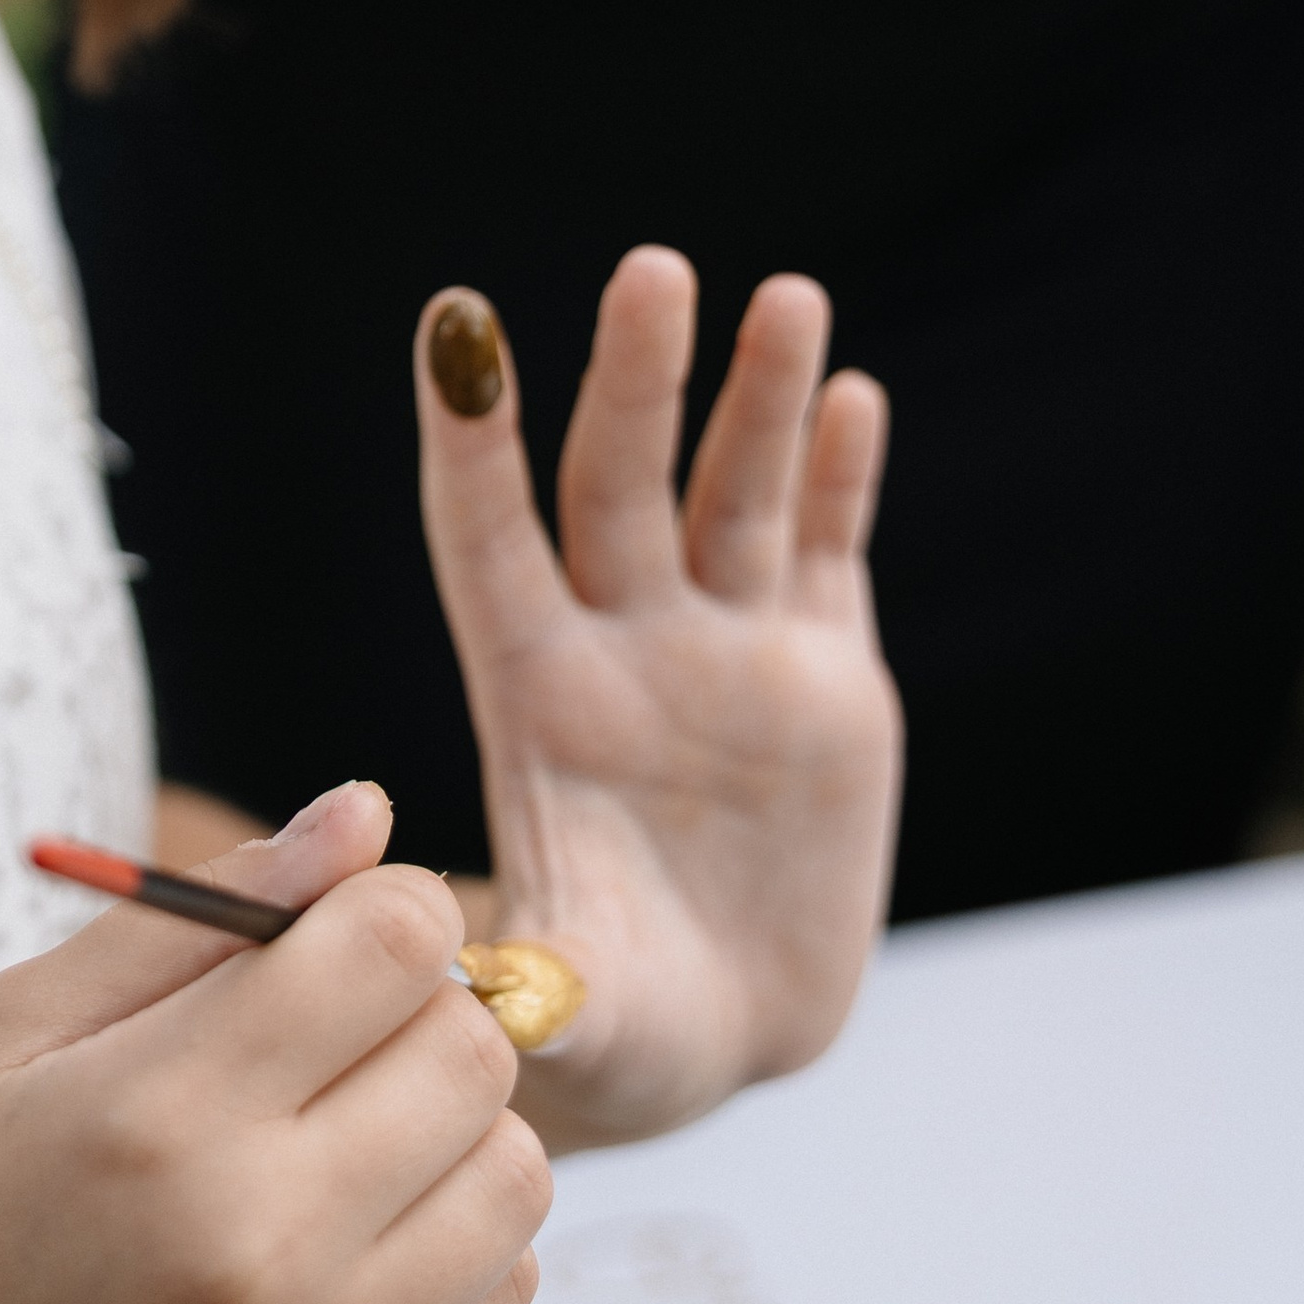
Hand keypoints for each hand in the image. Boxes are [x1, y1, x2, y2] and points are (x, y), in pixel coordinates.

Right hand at [0, 781, 548, 1303]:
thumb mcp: (4, 1039)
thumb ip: (191, 918)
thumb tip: (364, 815)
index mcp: (160, 1120)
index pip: (396, 945)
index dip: (381, 907)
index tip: (330, 935)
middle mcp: (260, 1250)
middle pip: (474, 1052)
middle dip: (416, 1011)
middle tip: (321, 1040)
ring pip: (514, 1177)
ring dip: (449, 1130)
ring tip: (333, 1144)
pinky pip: (496, 1298)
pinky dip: (447, 1243)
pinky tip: (334, 1246)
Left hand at [416, 252, 897, 1147]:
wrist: (719, 1033)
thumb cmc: (616, 1030)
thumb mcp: (573, 1016)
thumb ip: (546, 989)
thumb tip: (504, 996)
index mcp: (536, 699)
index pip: (486, 539)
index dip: (471, 439)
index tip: (453, 325)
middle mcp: (624, 646)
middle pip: (621, 483)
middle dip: (638, 378)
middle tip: (654, 270)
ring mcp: (724, 649)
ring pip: (734, 490)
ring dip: (758, 393)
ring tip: (784, 298)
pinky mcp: (822, 676)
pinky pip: (827, 548)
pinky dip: (839, 471)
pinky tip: (849, 396)